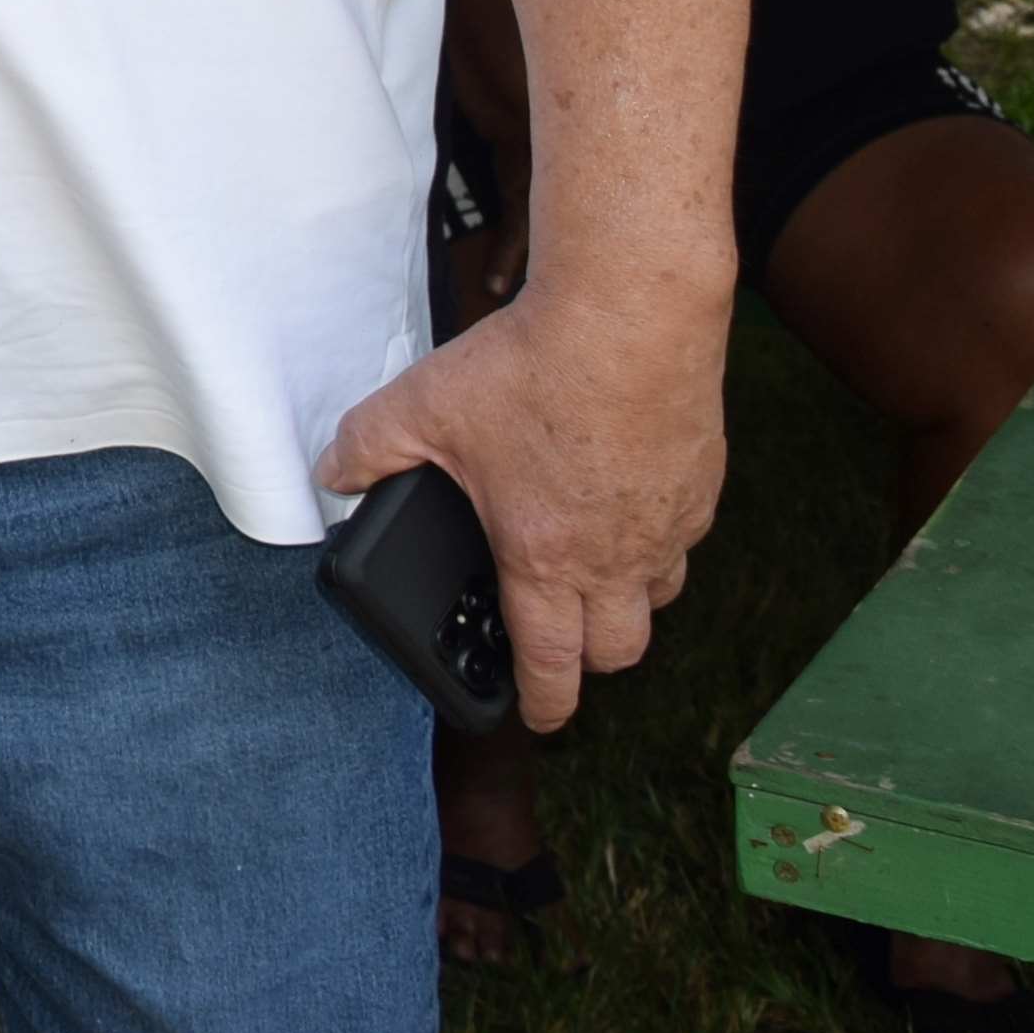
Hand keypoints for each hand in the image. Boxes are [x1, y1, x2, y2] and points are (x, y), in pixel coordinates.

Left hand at [317, 274, 723, 734]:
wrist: (629, 314)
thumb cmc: (534, 366)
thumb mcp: (420, 406)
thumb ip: (366, 448)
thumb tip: (332, 474)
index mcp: (545, 558)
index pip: (550, 663)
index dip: (543, 703)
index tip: (539, 718)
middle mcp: (617, 558)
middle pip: (617, 651)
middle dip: (587, 664)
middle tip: (561, 650)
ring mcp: (668, 527)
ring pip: (658, 600)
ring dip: (626, 604)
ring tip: (591, 579)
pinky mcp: (701, 488)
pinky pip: (681, 541)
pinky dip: (655, 544)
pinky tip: (623, 509)